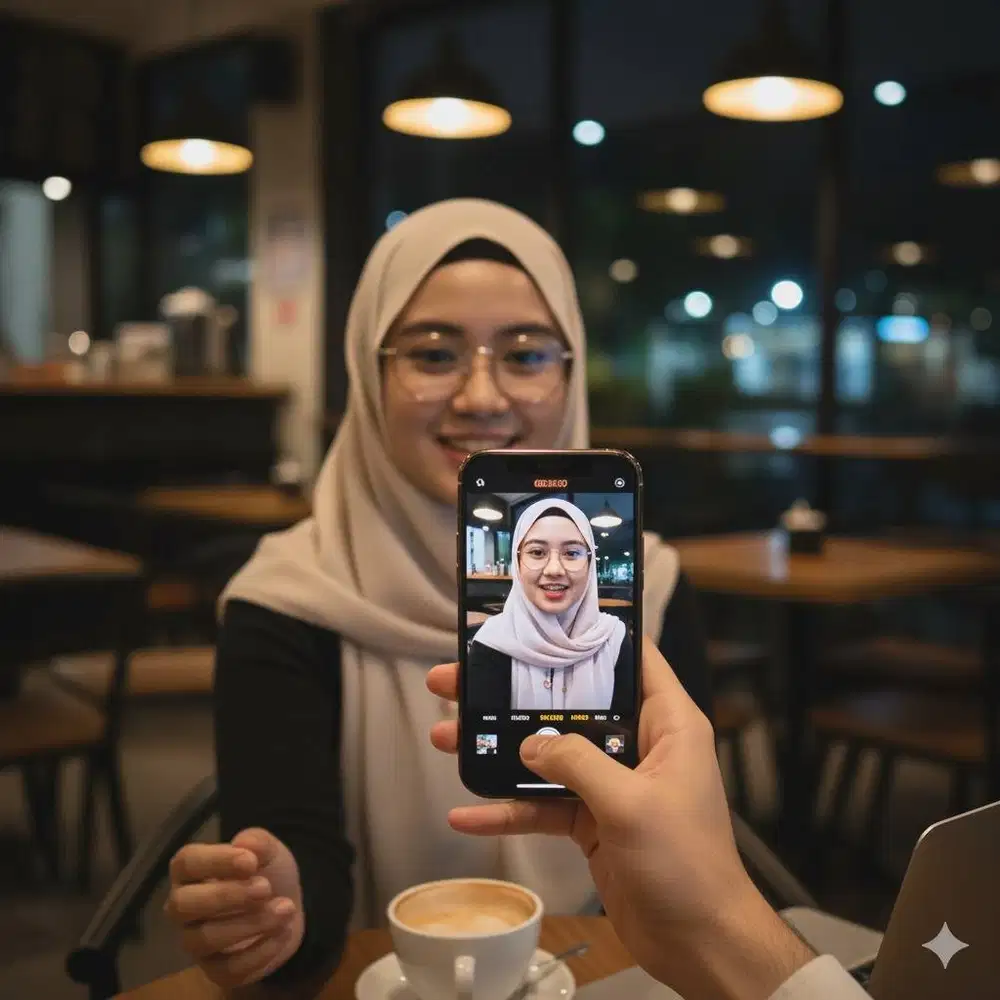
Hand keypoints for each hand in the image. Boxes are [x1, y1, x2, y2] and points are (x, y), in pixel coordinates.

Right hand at [166, 828, 304, 987]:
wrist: (288, 905)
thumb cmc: (267, 871)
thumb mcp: (269, 850)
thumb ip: (258, 842)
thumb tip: (244, 842)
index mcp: (190, 871)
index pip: (186, 863)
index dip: (216, 861)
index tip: (250, 861)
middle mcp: (183, 908)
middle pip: (183, 905)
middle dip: (226, 896)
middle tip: (265, 887)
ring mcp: (195, 942)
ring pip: (204, 939)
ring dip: (249, 924)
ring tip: (286, 908)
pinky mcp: (216, 970)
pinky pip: (228, 969)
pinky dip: (260, 951)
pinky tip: (283, 932)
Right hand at [426, 638, 813, 999]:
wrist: (699, 942)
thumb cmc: (686, 863)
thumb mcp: (631, 805)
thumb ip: (578, 764)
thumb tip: (529, 744)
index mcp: (667, 724)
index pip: (631, 659)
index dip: (590, 635)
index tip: (540, 622)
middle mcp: (639, 744)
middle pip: (571, 705)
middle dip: (516, 695)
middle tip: (460, 680)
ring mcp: (612, 784)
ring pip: (548, 754)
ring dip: (499, 750)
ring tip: (445, 735)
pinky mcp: (593, 821)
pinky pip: (542, 805)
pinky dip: (507, 809)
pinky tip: (467, 813)